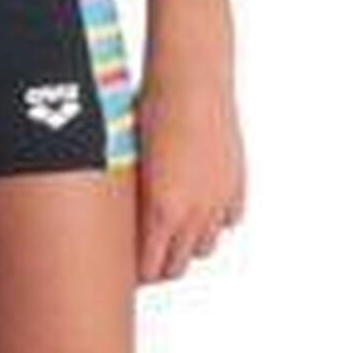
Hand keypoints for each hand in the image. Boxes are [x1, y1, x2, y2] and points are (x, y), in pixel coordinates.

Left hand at [134, 68, 244, 283]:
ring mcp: (219, 201)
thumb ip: (128, 197)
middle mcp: (194, 214)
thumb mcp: (126, 156)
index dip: (136, 273)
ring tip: (171, 232)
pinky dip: (215, 220)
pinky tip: (199, 205)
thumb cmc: (149, 109)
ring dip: (187, 245)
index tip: (124, 269)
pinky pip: (229, 220)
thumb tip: (115, 217)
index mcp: (161, 211)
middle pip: (177, 267)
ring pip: (205, 247)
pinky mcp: (236, 184)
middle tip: (144, 257)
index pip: (149, 269)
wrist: (190, 79)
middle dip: (159, 266)